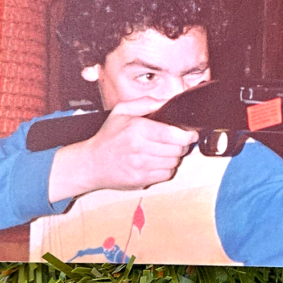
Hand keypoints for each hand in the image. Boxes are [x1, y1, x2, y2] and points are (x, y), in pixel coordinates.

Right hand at [48, 97, 198, 203]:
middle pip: (176, 149)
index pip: (170, 134)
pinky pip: (166, 175)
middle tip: (179, 141)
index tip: (191, 134)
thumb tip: (166, 101)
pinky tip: (158, 162)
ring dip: (174, 157)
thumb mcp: (120, 111)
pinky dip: (167, 169)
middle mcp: (138, 149)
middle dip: (182, 145)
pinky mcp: (141, 180)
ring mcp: (140, 167)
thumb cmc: (107, 137)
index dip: (186, 135)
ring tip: (166, 151)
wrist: (90, 164)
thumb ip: (145, 103)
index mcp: (136, 129)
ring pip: (173, 162)